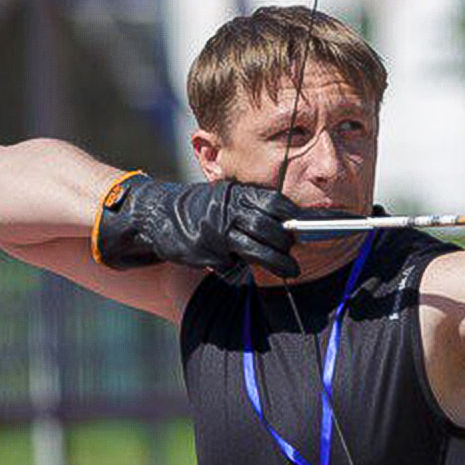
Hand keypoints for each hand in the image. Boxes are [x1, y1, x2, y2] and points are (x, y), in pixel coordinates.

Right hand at [95, 176, 301, 277]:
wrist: (155, 213)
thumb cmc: (200, 208)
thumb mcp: (225, 198)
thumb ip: (252, 208)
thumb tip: (290, 226)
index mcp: (235, 194)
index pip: (275, 203)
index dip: (294, 218)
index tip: (310, 228)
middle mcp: (227, 210)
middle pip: (269, 229)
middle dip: (287, 244)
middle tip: (295, 254)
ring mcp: (214, 231)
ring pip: (255, 250)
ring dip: (277, 263)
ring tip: (291, 270)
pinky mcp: (203, 251)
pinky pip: (230, 263)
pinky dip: (236, 266)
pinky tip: (235, 263)